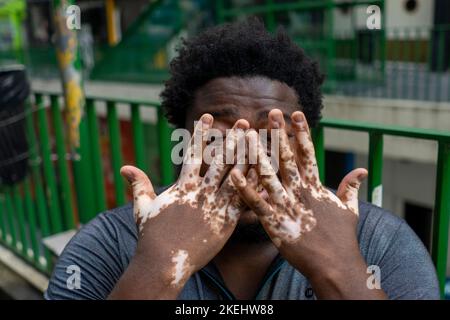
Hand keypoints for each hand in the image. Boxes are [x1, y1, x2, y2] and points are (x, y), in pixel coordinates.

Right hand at [120, 114, 248, 288]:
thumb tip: (124, 167)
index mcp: (183, 186)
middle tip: (244, 122)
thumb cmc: (152, 236)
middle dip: (234, 139)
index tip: (207, 116)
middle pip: (222, 160)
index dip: (201, 133)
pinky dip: (256, 186)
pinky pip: (245, 199)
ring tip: (259, 141)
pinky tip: (267, 174)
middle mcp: (202, 192)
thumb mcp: (142, 207)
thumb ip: (138, 185)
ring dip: (249, 157)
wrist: (164, 262)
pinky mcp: (228, 220)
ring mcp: (216, 206)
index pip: (193, 153)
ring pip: (237, 177)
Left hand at [231, 109, 384, 298]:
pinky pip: (255, 203)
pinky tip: (233, 173)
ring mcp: (287, 206)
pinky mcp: (274, 222)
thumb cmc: (342, 238)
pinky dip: (244, 188)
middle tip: (271, 113)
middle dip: (279, 134)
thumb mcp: (350, 209)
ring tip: (247, 135)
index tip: (296, 114)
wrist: (335, 265)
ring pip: (269, 175)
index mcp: (316, 187)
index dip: (302, 133)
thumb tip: (361, 171)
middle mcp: (300, 192)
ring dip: (257, 154)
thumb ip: (351, 188)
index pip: (308, 153)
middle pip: (288, 158)